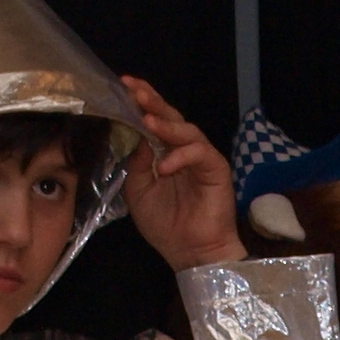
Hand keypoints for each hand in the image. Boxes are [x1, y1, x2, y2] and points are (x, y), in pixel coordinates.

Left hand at [121, 75, 243, 270]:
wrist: (190, 254)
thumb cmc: (166, 226)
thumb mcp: (138, 191)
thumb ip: (136, 162)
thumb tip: (136, 135)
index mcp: (164, 153)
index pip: (154, 120)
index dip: (140, 102)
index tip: (123, 85)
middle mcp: (183, 151)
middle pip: (170, 117)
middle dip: (152, 101)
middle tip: (134, 89)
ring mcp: (201, 158)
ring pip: (186, 129)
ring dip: (166, 123)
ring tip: (146, 118)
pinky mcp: (216, 168)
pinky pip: (199, 152)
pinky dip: (181, 156)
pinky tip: (165, 166)